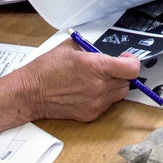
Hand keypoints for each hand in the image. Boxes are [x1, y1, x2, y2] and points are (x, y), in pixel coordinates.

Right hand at [15, 41, 140, 121]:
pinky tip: (88, 91)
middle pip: (127, 82)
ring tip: (98, 80)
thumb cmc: (46, 69)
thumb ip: (91, 49)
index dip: (132, 62)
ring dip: (114, 86)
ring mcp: (95, 103)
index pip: (131, 69)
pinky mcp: (90, 115)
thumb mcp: (70, 48)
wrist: (30, 93)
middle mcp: (99, 86)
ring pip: (119, 94)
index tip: (124, 58)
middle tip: (109, 68)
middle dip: (121, 74)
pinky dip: (103, 97)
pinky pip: (107, 105)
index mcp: (95, 66)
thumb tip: (104, 51)